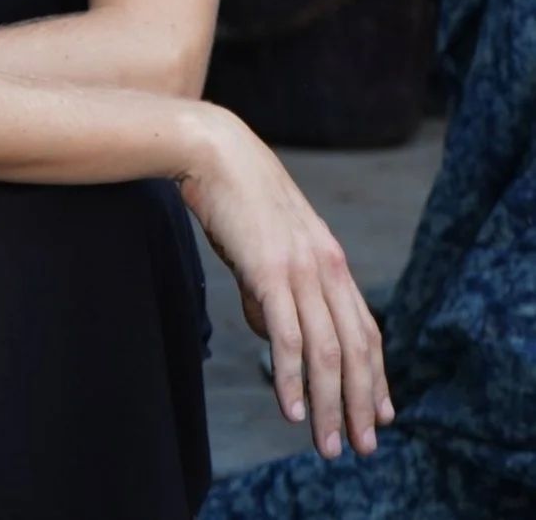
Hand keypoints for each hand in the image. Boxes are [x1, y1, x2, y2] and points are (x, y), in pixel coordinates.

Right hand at [179, 106, 394, 460]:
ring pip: (327, 352)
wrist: (214, 150)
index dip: (376, 375)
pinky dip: (292, 378)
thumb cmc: (234, 194)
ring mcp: (300, 269)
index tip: (381, 414)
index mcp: (330, 259)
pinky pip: (287, 337)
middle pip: (356, 349)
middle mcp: (326, 267)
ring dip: (331, 404)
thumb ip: (273, 288)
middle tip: (362, 445)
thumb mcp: (265, 244)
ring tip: (329, 444)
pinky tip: (292, 409)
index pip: (365, 329)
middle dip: (362, 403)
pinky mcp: (269, 271)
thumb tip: (270, 333)